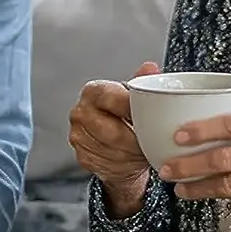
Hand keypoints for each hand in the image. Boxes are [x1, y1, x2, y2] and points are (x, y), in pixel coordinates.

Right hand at [69, 61, 158, 189]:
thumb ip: (142, 82)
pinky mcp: (82, 157)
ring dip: (132, 153)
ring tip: (146, 149)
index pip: (110, 98)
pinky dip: (124, 164)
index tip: (149, 117)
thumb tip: (150, 67)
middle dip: (135, 140)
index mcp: (93, 92)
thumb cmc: (125, 115)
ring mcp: (78, 136)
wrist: (113, 141)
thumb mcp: (133, 96)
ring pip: (112, 151)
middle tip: (152, 141)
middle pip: (112, 131)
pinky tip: (133, 158)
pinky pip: (107, 164)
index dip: (130, 109)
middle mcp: (80, 113)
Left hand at [157, 102, 230, 217]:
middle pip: (223, 159)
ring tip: (178, 187)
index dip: (202, 130)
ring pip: (228, 185)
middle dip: (190, 165)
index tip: (179, 134)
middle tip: (167, 168)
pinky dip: (221, 195)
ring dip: (199, 187)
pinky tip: (204, 192)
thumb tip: (229, 102)